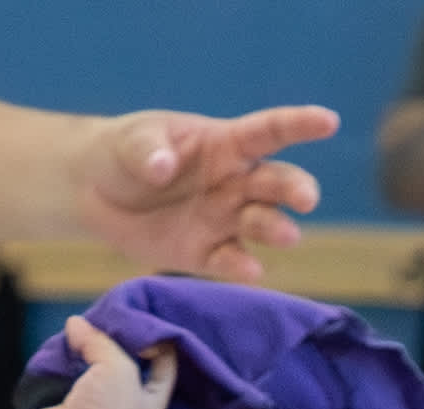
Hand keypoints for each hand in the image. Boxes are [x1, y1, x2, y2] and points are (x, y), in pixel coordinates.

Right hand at [14, 317, 179, 408]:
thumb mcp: (117, 368)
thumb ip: (101, 340)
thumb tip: (76, 325)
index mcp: (150, 398)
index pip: (164, 362)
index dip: (160, 337)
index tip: (147, 316)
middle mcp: (123, 400)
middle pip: (124, 357)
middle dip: (117, 335)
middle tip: (110, 310)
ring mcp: (91, 402)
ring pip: (91, 362)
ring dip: (85, 343)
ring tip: (83, 320)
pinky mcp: (63, 403)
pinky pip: (64, 372)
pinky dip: (62, 356)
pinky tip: (62, 339)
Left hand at [70, 104, 333, 280]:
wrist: (95, 192)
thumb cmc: (123, 152)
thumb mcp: (132, 141)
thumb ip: (148, 152)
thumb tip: (163, 168)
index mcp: (225, 144)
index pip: (269, 132)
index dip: (300, 125)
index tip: (328, 122)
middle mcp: (235, 182)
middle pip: (276, 183)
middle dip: (295, 189)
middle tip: (307, 198)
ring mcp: (224, 220)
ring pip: (262, 224)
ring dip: (277, 228)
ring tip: (286, 235)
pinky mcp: (205, 254)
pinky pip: (230, 262)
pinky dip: (241, 268)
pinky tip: (251, 271)